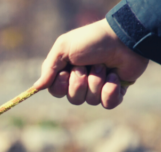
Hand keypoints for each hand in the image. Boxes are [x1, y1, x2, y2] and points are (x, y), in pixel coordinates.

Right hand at [34, 19, 149, 108]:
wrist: (123, 38)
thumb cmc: (92, 40)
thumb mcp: (64, 47)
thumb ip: (49, 67)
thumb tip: (36, 88)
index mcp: (67, 71)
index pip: (56, 91)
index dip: (60, 86)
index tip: (65, 72)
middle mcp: (81, 81)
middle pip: (73, 99)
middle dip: (80, 82)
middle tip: (88, 65)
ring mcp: (99, 88)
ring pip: (91, 101)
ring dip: (97, 82)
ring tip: (104, 66)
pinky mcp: (115, 91)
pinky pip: (108, 104)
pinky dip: (110, 91)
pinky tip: (114, 76)